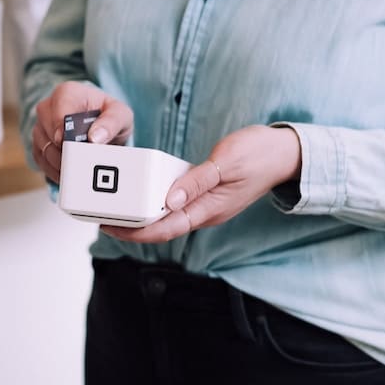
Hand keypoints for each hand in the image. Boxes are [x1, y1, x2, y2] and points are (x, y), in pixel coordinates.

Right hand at [31, 82, 133, 183]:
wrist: (99, 123)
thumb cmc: (108, 115)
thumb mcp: (120, 115)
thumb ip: (112, 123)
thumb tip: (95, 139)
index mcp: (67, 93)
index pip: (59, 114)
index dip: (64, 132)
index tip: (71, 144)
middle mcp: (48, 108)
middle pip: (50, 135)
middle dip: (69, 152)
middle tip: (86, 161)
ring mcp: (40, 127)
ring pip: (45, 150)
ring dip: (63, 164)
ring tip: (82, 168)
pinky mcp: (38, 145)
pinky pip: (42, 162)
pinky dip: (57, 171)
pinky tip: (72, 172)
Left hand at [102, 125, 301, 243]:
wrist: (285, 153)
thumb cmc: (258, 155)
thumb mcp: (226, 164)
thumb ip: (197, 182)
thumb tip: (168, 200)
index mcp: (208, 209)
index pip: (164, 228)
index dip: (134, 231)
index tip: (108, 226)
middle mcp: (204, 212)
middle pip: (160, 226)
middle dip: (130, 225)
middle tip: (100, 217)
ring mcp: (206, 205)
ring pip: (167, 216)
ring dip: (141, 214)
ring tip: (113, 207)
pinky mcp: (206, 194)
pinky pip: (176, 202)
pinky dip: (156, 200)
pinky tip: (142, 191)